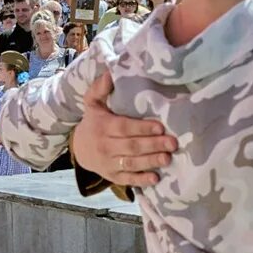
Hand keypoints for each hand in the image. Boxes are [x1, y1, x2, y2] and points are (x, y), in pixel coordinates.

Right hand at [72, 72, 176, 187]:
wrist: (79, 148)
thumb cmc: (94, 122)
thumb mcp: (93, 103)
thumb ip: (100, 88)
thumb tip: (110, 72)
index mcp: (103, 126)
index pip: (124, 127)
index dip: (141, 128)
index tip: (160, 127)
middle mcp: (105, 146)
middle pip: (131, 146)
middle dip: (153, 145)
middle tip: (172, 143)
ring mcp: (109, 163)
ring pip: (131, 163)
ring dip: (150, 162)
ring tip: (167, 158)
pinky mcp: (113, 176)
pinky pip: (127, 179)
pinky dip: (141, 180)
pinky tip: (155, 178)